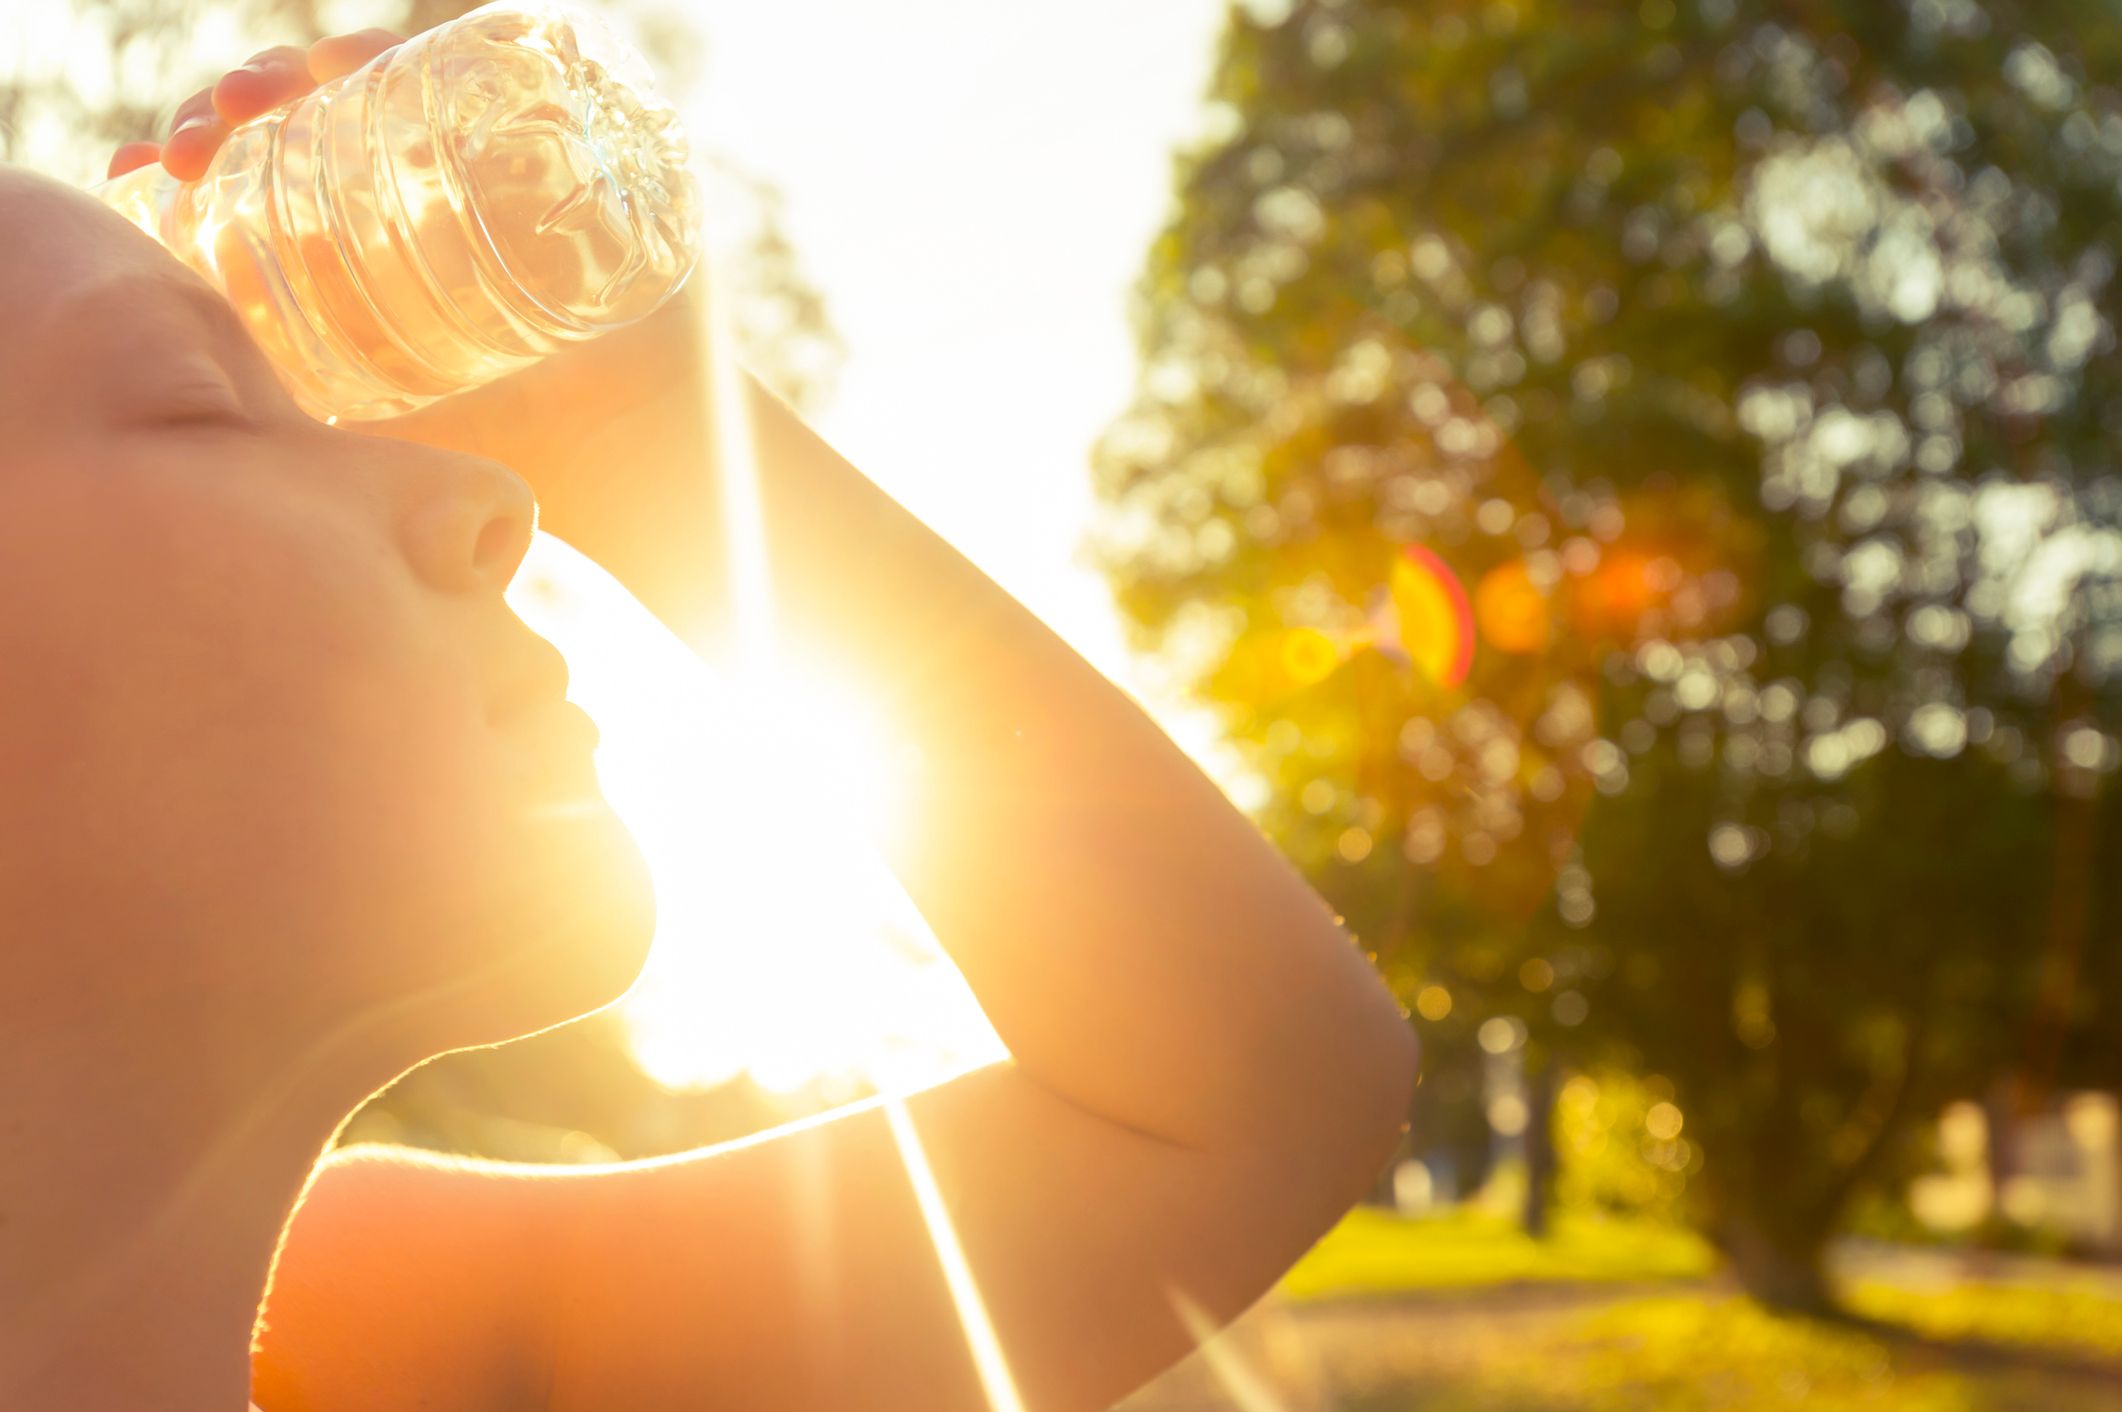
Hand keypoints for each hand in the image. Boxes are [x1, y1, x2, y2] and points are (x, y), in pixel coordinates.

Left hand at [110, 25, 721, 636]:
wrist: (632, 448)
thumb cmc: (509, 454)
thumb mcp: (365, 434)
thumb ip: (293, 422)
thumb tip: (194, 421)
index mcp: (362, 246)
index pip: (262, 174)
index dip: (198, 159)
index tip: (149, 175)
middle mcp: (418, 189)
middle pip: (311, 112)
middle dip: (239, 106)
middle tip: (202, 140)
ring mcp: (491, 159)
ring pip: (391, 76)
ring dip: (320, 63)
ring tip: (277, 89)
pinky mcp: (570, 143)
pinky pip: (514, 57)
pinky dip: (461, 34)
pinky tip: (387, 56)